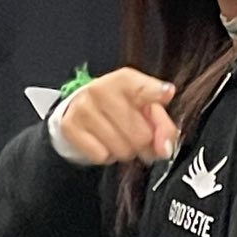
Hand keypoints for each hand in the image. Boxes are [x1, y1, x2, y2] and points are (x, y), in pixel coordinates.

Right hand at [60, 67, 179, 165]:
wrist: (79, 110)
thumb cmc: (118, 108)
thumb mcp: (143, 107)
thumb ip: (161, 123)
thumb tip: (166, 146)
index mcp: (123, 80)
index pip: (142, 87)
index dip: (156, 92)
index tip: (166, 93)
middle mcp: (101, 90)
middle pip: (140, 134)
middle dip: (145, 143)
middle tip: (140, 138)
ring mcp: (83, 108)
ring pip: (122, 149)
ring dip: (126, 151)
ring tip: (120, 138)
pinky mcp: (70, 127)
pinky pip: (101, 156)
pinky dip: (106, 156)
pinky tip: (103, 143)